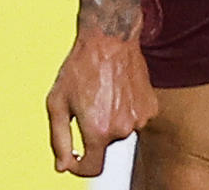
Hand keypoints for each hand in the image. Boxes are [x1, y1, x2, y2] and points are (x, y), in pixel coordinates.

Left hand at [45, 27, 155, 176]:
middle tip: (86, 101)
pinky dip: (125, 109)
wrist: (109, 39)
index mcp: (98, 131)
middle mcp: (122, 130)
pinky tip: (118, 88)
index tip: (73, 158)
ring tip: (103, 90)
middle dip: (93, 130)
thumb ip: (59, 140)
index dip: (79, 167)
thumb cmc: (79, 68)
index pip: (92, 169)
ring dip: (109, 118)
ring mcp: (140, 120)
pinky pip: (134, 118)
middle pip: (104, 145)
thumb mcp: (57, 102)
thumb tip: (63, 167)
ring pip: (120, 131)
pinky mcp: (151, 108)